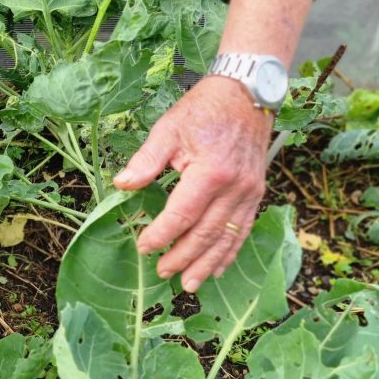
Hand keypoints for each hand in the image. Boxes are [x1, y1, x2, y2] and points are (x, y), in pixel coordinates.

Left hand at [113, 76, 273, 292]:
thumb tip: (121, 185)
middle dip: (182, 257)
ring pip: (226, 238)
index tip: (143, 246)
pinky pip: (242, 230)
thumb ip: (146, 160)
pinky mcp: (256, 194)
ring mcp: (249, 193)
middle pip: (205, 234)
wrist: (247, 93)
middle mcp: (234, 187)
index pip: (181, 215)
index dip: (160, 234)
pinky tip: (217, 270)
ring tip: (188, 285)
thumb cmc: (203, 110)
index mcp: (210, 172)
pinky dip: (229, 253)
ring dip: (206, 265)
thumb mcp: (169, 128)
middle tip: (161, 272)